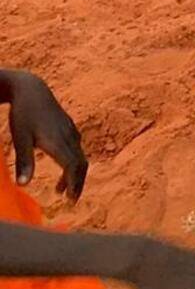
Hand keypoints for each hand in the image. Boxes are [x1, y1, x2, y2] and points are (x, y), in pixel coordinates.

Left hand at [5, 70, 86, 197]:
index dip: (74, 184)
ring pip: (79, 156)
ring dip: (74, 174)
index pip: (73, 166)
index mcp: (58, 141)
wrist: (31, 88)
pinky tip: (61, 167)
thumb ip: (24, 161)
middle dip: (77, 183)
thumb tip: (23, 185)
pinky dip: (72, 163)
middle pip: (81, 164)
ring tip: (60, 190)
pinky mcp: (68, 127)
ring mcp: (70, 130)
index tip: (70, 200)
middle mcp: (68, 136)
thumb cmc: (23, 113)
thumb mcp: (20, 138)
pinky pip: (76, 148)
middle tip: (71, 201)